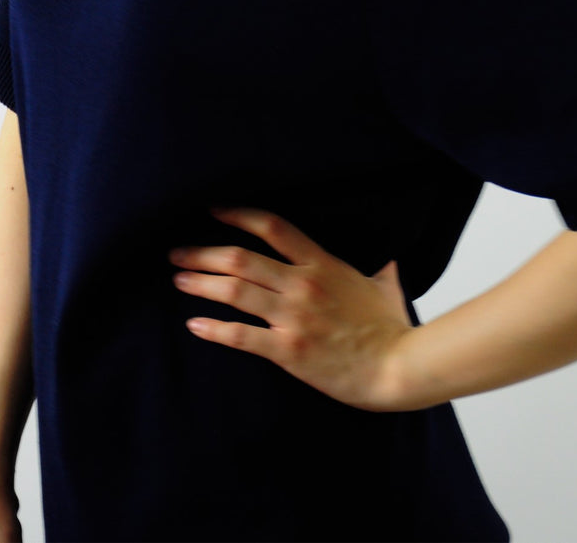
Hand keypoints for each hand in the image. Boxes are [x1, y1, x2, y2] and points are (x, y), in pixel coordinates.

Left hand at [168, 205, 413, 411]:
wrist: (398, 366)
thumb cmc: (392, 327)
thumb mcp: (386, 286)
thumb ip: (381, 270)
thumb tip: (391, 260)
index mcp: (322, 263)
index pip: (273, 227)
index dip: (239, 215)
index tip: (213, 210)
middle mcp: (302, 284)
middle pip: (241, 258)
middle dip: (204, 253)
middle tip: (178, 253)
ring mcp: (294, 317)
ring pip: (235, 291)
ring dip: (201, 283)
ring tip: (180, 280)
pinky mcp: (288, 351)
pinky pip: (241, 336)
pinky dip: (214, 329)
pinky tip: (195, 325)